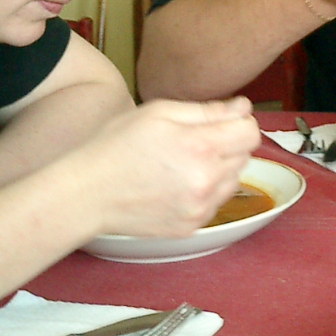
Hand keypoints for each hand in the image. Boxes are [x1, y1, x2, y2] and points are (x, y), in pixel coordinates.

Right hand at [73, 97, 260, 237]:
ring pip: (233, 180)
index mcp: (200, 147)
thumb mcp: (159, 112)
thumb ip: (208, 110)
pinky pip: (216, 202)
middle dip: (228, 144)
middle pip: (245, 156)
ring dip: (220, 169)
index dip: (239, 122)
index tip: (222, 121)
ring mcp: (199, 209)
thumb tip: (244, 108)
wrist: (85, 195)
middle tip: (193, 141)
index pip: (250, 133)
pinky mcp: (191, 227)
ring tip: (183, 163)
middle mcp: (206, 181)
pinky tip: (177, 184)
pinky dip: (206, 192)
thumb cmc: (117, 146)